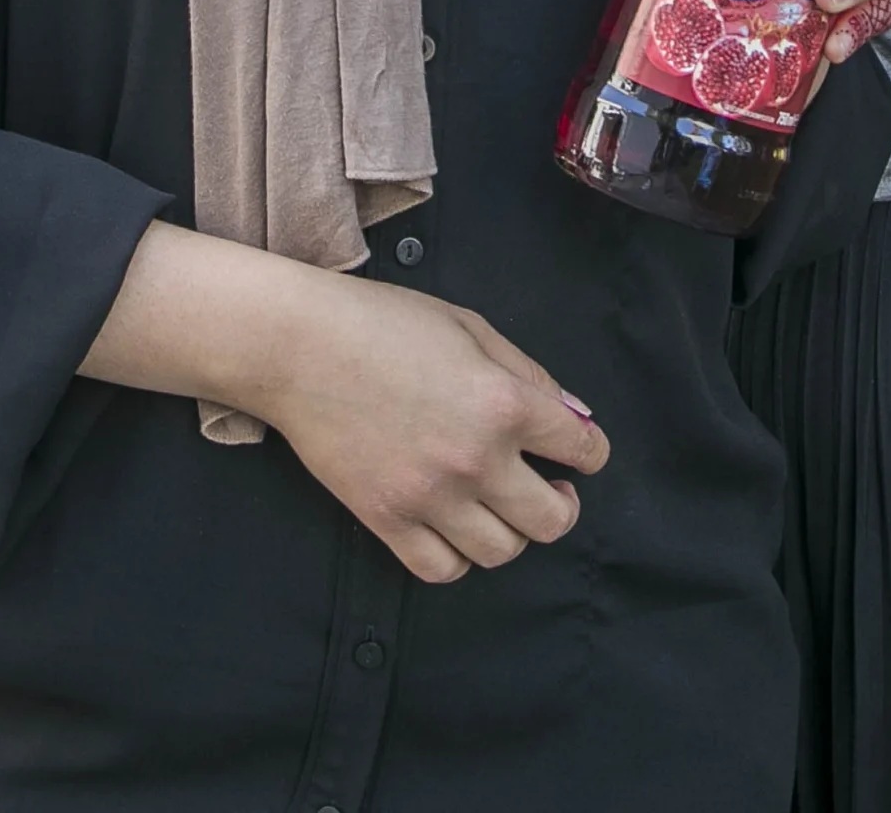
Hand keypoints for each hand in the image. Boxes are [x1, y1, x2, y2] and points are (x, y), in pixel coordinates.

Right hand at [255, 270, 609, 584]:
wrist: (300, 346)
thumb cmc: (384, 322)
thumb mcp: (470, 327)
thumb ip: (529, 374)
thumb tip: (575, 419)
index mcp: (503, 402)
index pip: (581, 448)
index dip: (589, 451)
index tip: (579, 452)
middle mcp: (476, 458)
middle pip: (550, 520)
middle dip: (561, 506)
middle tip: (550, 488)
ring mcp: (430, 496)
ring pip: (501, 552)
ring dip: (511, 532)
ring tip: (501, 507)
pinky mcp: (386, 519)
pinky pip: (441, 568)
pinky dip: (458, 556)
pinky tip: (456, 526)